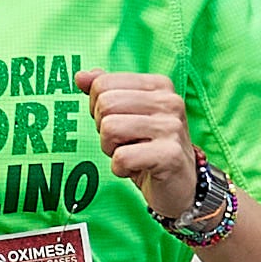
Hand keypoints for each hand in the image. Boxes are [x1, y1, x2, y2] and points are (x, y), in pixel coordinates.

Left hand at [76, 70, 198, 229]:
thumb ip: (106, 91)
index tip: (119, 124)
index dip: (98, 109)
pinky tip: (138, 168)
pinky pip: (121, 158)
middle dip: (104, 129)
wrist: (180, 184)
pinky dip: (120, 169)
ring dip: (112, 149)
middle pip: (105, 104)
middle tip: (124, 143)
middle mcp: (169, 101)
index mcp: (159, 85)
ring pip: (110, 129)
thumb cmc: (148, 147)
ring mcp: (172, 127)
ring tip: (132, 155)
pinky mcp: (169, 155)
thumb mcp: (127, 115)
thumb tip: (80, 76)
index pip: (103, 84)